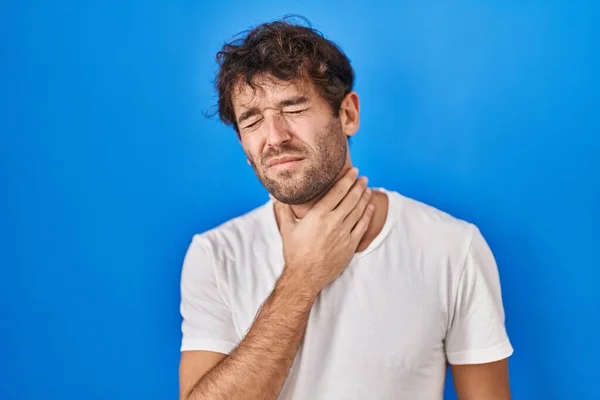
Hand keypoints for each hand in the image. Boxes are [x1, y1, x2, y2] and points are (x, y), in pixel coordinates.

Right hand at [274, 168, 374, 295]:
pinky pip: (363, 226)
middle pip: (351, 198)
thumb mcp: (287, 228)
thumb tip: (275, 195)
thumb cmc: (295, 252)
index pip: (337, 191)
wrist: (305, 276)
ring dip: (364, 197)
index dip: (347, 179)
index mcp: (318, 215)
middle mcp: (333, 222)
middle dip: (358, 185)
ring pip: (359, 210)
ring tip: (367, 188)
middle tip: (363, 177)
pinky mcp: (350, 245)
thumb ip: (283, 209)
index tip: (353, 171)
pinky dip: (368, 214)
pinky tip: (370, 207)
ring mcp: (344, 234)